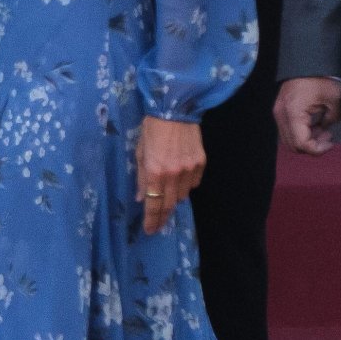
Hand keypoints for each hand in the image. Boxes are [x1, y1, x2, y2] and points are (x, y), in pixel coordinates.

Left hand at [136, 116, 205, 234]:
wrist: (174, 109)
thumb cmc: (151, 129)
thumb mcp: (140, 152)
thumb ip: (141, 177)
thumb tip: (141, 199)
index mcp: (154, 171)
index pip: (154, 204)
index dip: (152, 220)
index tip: (150, 230)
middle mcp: (173, 174)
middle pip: (169, 204)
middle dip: (162, 215)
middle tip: (157, 223)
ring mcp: (189, 169)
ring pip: (182, 195)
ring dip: (173, 198)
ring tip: (166, 195)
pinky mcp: (201, 163)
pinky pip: (193, 183)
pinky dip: (186, 185)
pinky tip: (179, 178)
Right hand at [274, 76, 340, 154]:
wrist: (307, 61)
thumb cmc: (320, 76)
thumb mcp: (334, 99)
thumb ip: (332, 119)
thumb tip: (327, 129)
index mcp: (293, 113)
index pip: (302, 144)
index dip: (318, 149)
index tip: (331, 143)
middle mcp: (281, 115)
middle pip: (293, 146)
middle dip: (312, 146)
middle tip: (327, 137)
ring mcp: (278, 113)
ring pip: (289, 140)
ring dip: (306, 140)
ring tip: (323, 130)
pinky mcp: (280, 110)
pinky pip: (288, 130)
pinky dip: (301, 132)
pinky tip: (315, 124)